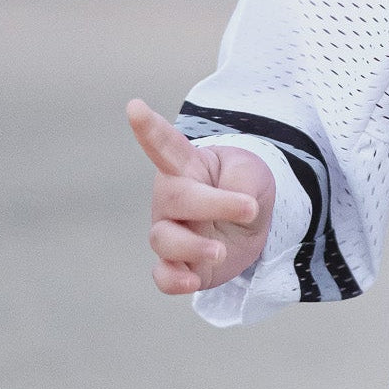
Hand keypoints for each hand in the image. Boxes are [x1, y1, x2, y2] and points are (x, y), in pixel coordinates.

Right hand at [127, 99, 275, 294]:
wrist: (254, 222)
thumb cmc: (245, 186)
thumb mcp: (253, 173)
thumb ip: (242, 181)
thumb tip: (233, 209)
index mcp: (188, 167)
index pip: (166, 145)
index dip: (149, 128)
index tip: (134, 107)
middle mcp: (172, 199)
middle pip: (176, 199)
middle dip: (213, 205)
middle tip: (249, 209)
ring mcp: (171, 231)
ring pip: (165, 240)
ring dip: (194, 247)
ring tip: (221, 250)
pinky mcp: (179, 264)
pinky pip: (164, 276)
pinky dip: (173, 280)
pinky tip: (191, 281)